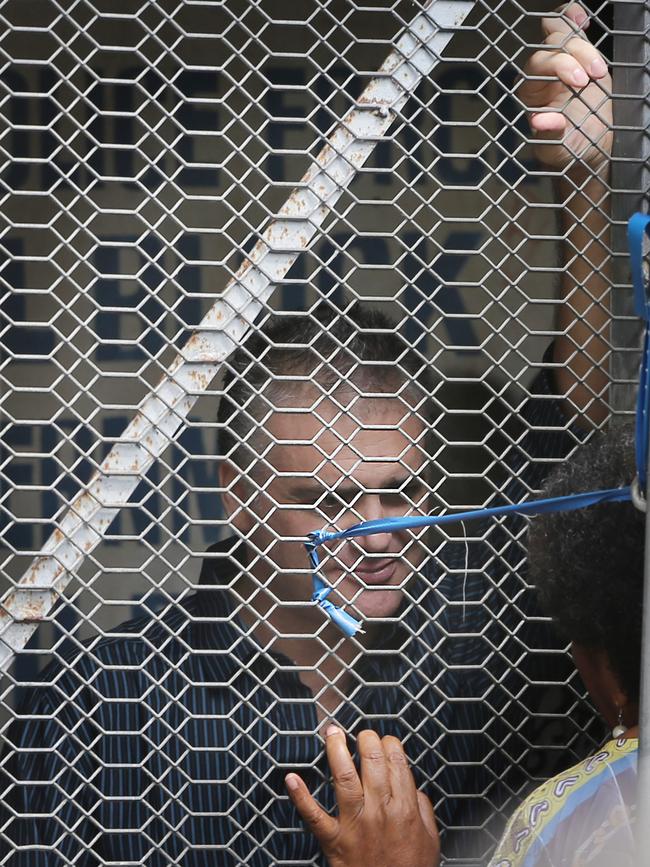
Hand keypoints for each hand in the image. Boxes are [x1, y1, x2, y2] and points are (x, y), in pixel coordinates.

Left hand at [285, 726, 439, 866]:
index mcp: (404, 809)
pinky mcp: (334, 840)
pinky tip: (292, 779)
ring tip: (332, 734)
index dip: (389, 744)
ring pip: (345, 777)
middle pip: (372, 762)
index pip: (396, 761)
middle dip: (365, 739)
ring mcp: (355, 824)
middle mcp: (379, 811)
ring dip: (336, 751)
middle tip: (361, 733)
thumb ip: (423, 809)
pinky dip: (301, 797)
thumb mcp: (430, 840)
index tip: (384, 741)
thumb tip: (414, 787)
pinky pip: (314, 815)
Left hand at [518, 3, 611, 173]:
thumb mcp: (557, 149)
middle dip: (576, 54)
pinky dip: (575, 18)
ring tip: (598, 68)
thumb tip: (539, 122)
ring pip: (562, 33)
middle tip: (594, 76)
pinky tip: (583, 19)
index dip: (561, 66)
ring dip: (582, 43)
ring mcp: (558, 61)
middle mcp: (540, 73)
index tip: (581, 82)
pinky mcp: (576, 55)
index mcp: (530, 92)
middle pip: (551, 44)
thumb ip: (549, 135)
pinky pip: (570, 27)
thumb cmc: (567, 147)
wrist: (587, 145)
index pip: (539, 65)